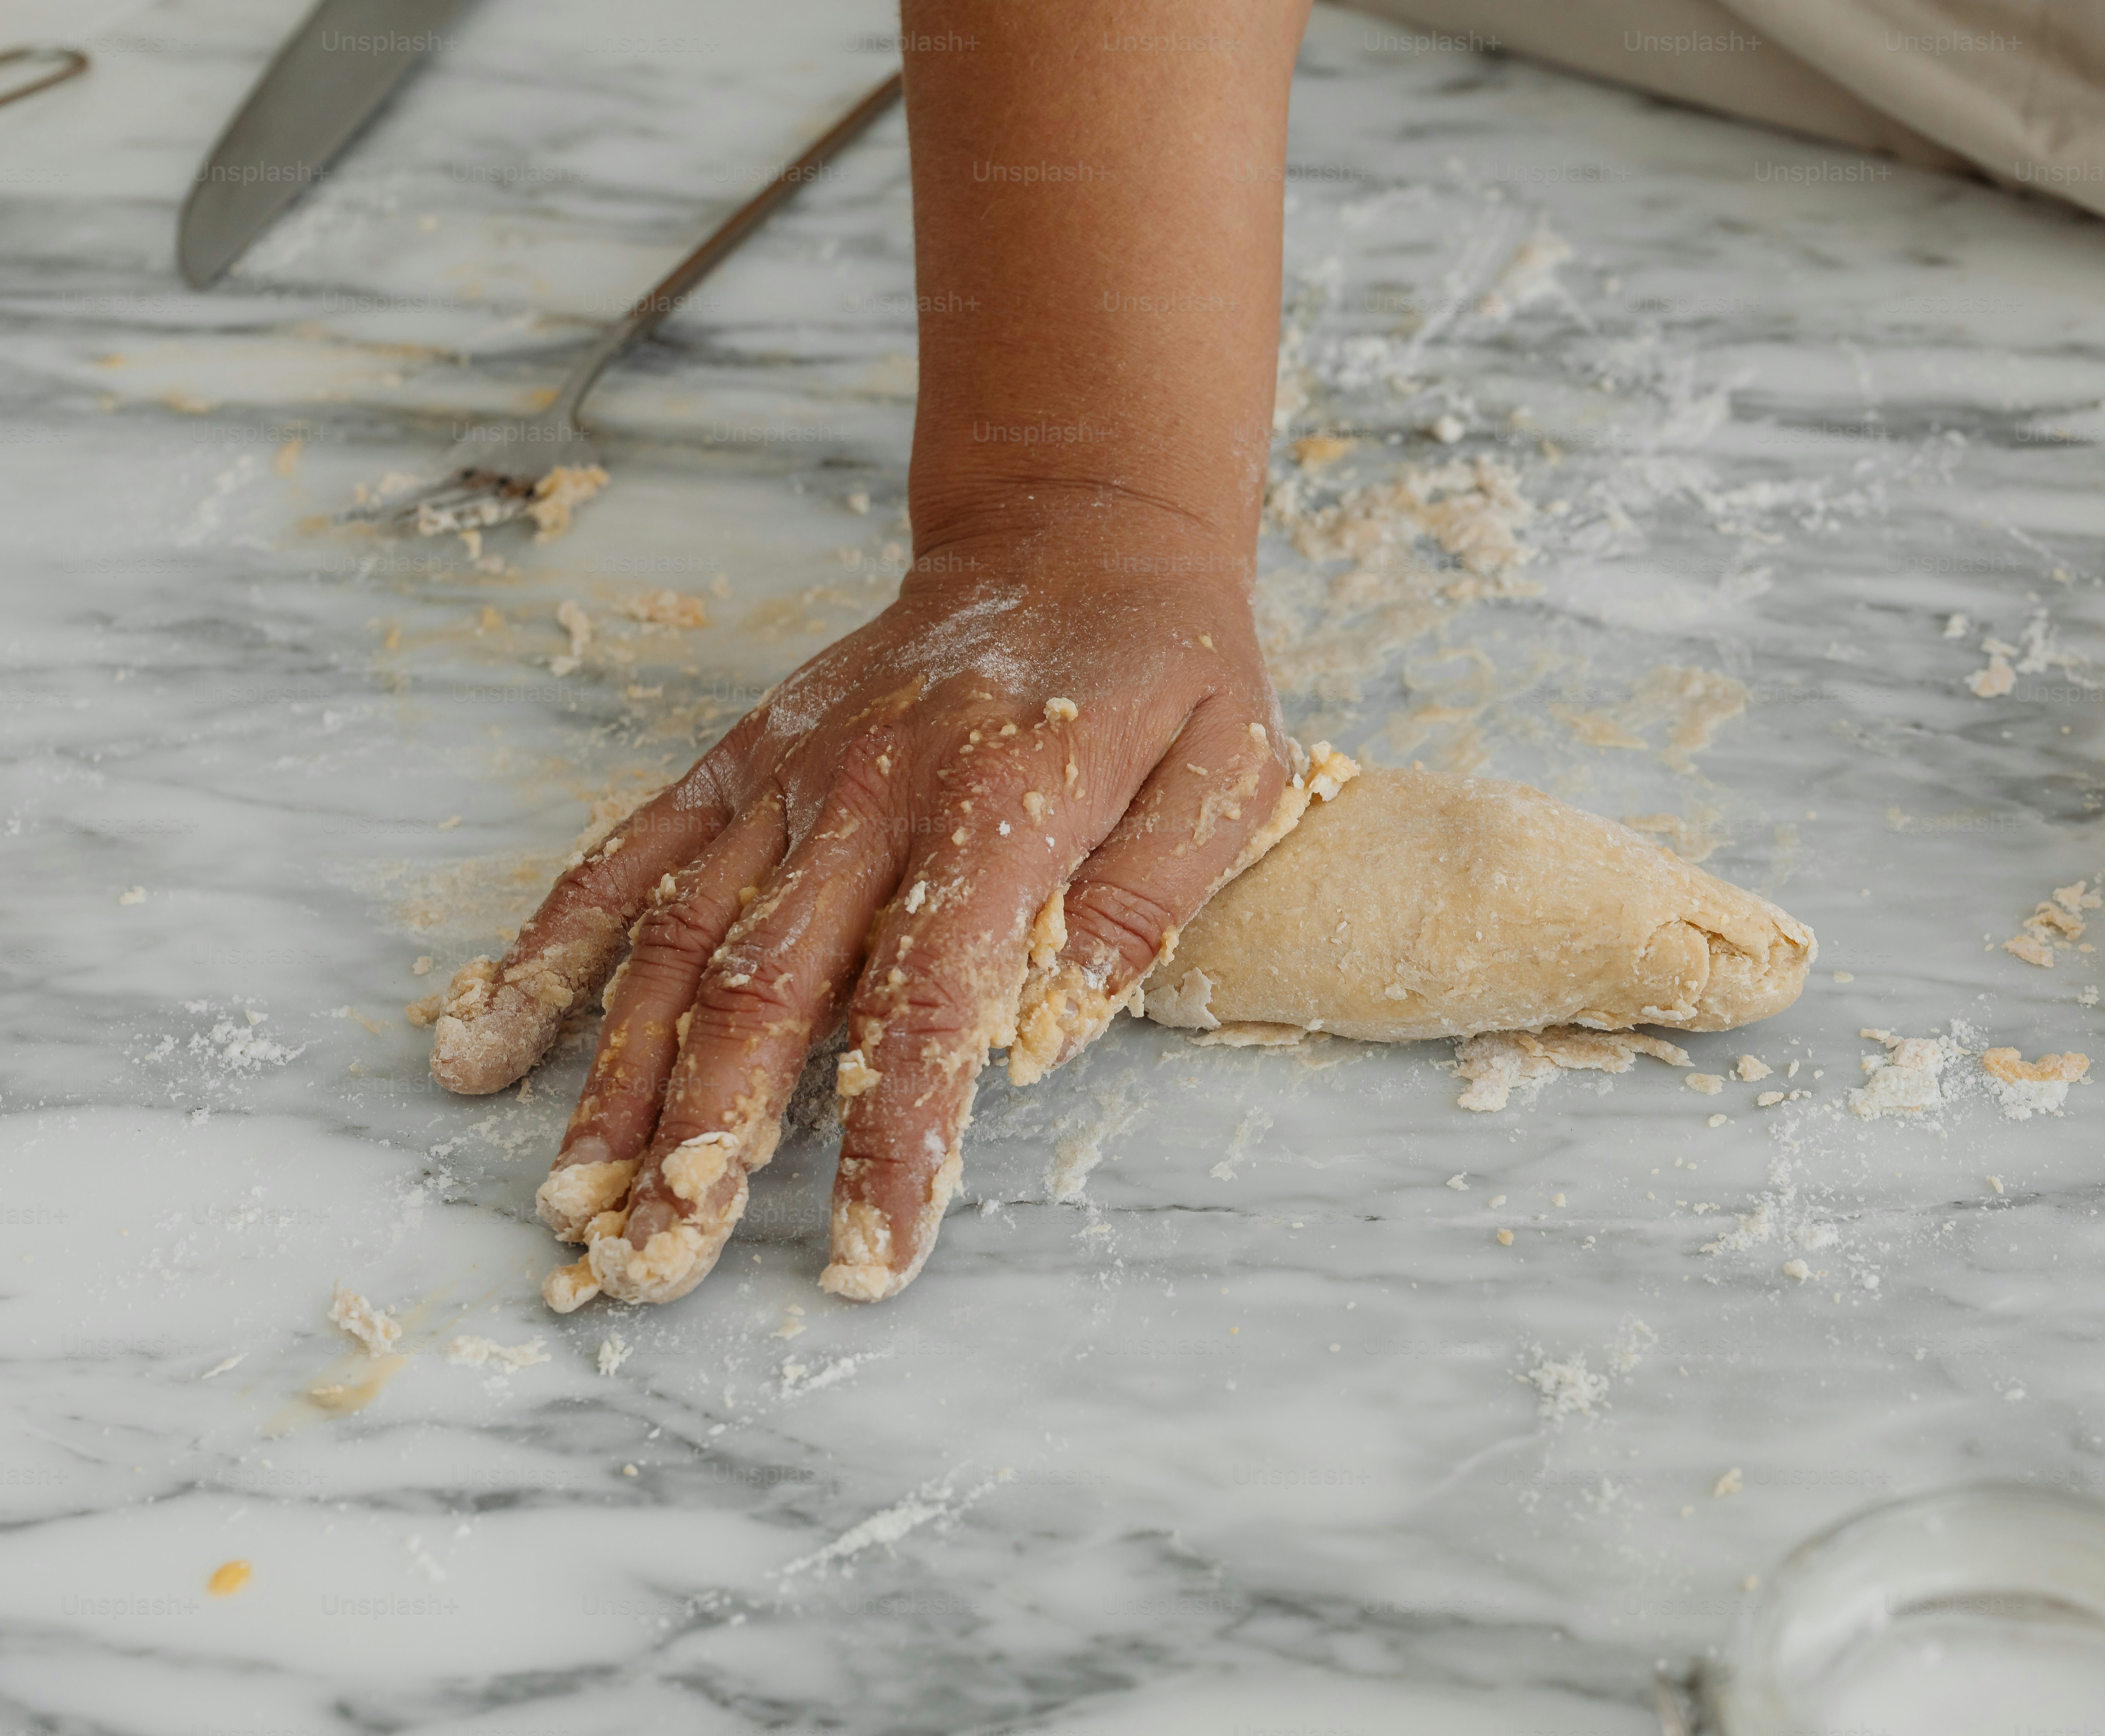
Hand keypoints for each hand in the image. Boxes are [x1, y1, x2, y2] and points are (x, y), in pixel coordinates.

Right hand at [430, 514, 1297, 1306]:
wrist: (1076, 532)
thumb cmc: (1163, 667)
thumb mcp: (1226, 767)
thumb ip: (1149, 898)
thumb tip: (1050, 1032)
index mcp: (1001, 802)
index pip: (931, 1002)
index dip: (894, 1138)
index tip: (868, 1259)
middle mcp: (872, 790)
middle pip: (769, 988)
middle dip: (711, 1143)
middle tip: (662, 1269)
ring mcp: (791, 773)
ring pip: (679, 940)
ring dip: (618, 1078)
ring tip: (572, 1202)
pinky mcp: (742, 756)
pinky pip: (631, 855)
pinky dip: (551, 948)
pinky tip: (484, 1041)